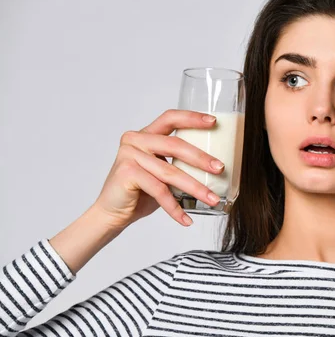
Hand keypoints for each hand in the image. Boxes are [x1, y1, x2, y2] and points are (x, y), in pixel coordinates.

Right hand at [92, 109, 224, 229]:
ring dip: (195, 188)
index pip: (171, 118)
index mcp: (146, 134)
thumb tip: (217, 167)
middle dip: (201, 158)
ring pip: (170, 171)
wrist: (112, 213)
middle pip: (175, 144)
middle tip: (220, 169)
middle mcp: (136, 140)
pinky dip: (175, 207)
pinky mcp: (127, 173)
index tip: (214, 122)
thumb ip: (180, 163)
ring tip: (212, 199)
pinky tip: (186, 219)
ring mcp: (129, 155)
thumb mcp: (163, 172)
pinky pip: (159, 190)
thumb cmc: (141, 192)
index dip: (192, 118)